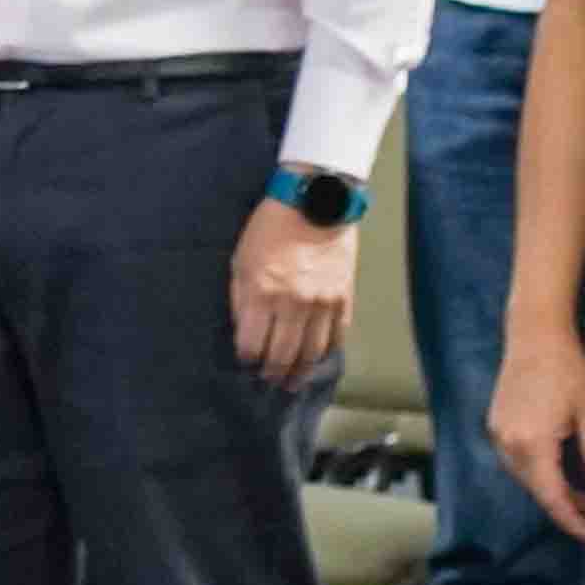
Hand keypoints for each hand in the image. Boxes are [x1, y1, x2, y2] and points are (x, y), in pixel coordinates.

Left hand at [230, 201, 353, 387]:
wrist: (316, 202)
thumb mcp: (240, 260)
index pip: (251, 344)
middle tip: (270, 381)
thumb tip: (243, 330)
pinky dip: (327, 352)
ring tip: (293, 382)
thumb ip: (240, 298)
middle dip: (273, 373)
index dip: (247, 358)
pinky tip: (317, 359)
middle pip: (282, 355)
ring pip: (311, 352)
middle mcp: (292, 303)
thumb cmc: (270, 228)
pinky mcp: (344, 298)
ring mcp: (322, 303)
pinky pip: (337, 336)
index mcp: (261, 292)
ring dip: (301, 371)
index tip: (246, 362)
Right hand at [489, 333, 584, 540]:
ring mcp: (498, 436)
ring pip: (526, 479)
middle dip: (566, 508)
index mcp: (533, 444)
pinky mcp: (495, 427)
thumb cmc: (568, 370)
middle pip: (538, 491)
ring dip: (552, 491)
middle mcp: (509, 445)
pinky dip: (539, 473)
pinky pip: (518, 462)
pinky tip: (560, 471)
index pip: (553, 497)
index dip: (573, 520)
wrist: (534, 335)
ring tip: (583, 496)